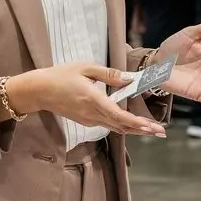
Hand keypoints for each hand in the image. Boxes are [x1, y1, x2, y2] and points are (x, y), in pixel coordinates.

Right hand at [7, 63, 166, 137]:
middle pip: (121, 126)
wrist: (39, 91)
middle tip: (161, 132)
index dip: (137, 123)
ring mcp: (88, 119)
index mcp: (94, 100)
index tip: (151, 126)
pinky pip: (107, 125)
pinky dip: (121, 126)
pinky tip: (131, 124)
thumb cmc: (60, 75)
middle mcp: (92, 114)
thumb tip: (128, 78)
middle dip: (142, 130)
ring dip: (134, 130)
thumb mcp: (85, 68)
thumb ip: (108, 74)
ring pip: (115, 127)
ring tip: (151, 130)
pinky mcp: (85, 120)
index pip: (119, 116)